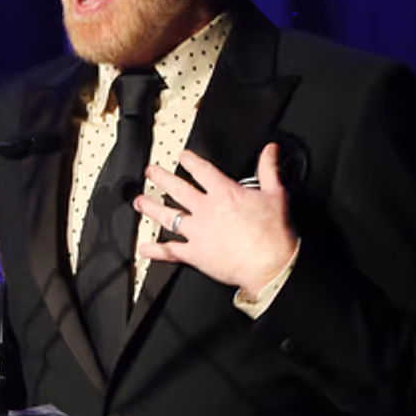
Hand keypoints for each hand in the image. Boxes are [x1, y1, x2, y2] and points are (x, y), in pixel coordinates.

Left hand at [135, 144, 296, 291]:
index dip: (190, 160)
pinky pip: (170, 251)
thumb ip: (269, 169)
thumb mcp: (276, 194)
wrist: (270, 265)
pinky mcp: (195, 254)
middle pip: (177, 189)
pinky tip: (144, 248)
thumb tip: (270, 150)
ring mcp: (197, 232)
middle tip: (150, 172)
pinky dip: (155, 250)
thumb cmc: (274, 234)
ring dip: (151, 208)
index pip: (202, 170)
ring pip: (168, 216)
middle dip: (161, 178)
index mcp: (224, 193)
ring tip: (140, 202)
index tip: (182, 157)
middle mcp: (206, 210)